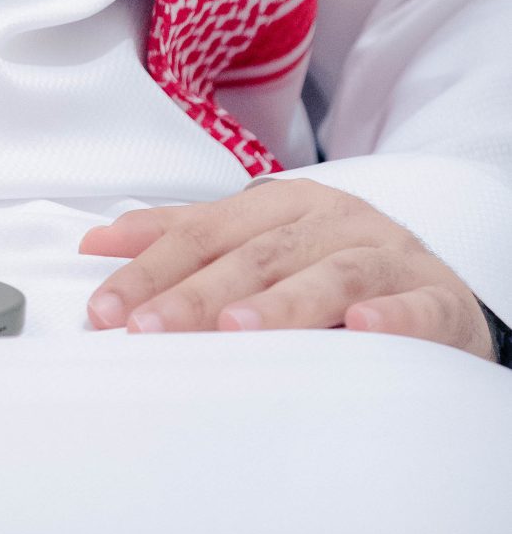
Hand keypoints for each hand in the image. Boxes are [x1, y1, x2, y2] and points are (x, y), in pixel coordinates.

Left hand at [79, 177, 494, 359]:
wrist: (436, 294)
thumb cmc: (330, 267)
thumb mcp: (258, 243)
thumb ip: (183, 240)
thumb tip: (96, 242)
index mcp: (284, 204)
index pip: (205, 234)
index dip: (152, 269)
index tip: (106, 311)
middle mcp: (333, 220)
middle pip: (257, 255)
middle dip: (197, 292)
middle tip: (150, 329)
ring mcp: (388, 255)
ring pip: (331, 273)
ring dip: (282, 300)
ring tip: (235, 327)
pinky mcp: (437, 298)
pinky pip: (416, 305)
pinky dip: (389, 314)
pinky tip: (361, 327)